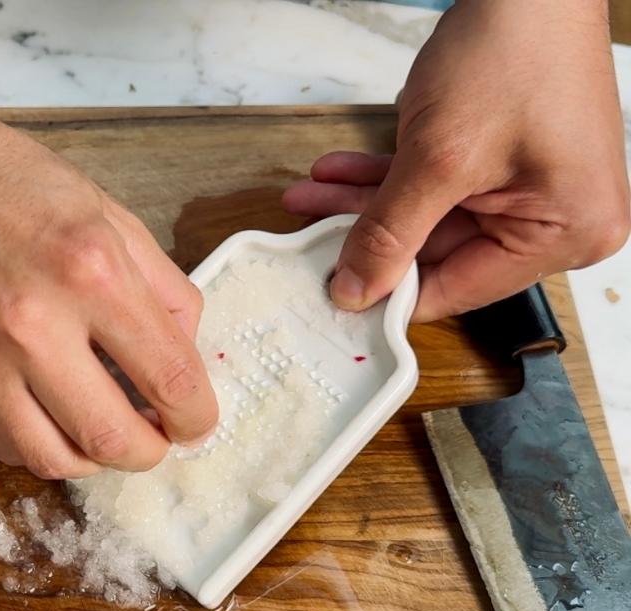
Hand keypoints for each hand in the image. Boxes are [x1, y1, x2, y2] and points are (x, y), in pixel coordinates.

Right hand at [0, 97, 217, 478]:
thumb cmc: (2, 179)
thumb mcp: (106, 210)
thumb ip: (161, 285)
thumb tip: (187, 353)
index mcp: (91, 271)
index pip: (169, 377)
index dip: (196, 416)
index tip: (196, 420)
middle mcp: (35, 324)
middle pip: (115, 439)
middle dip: (152, 451)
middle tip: (157, 436)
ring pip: (56, 460)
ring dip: (95, 461)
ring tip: (105, 433)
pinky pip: (6, 446)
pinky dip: (42, 446)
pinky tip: (53, 417)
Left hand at [282, 0, 629, 321]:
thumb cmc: (514, 52)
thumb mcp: (438, 160)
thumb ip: (390, 233)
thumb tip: (355, 289)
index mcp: (566, 234)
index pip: (458, 289)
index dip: (389, 293)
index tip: (334, 294)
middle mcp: (559, 220)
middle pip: (438, 254)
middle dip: (367, 237)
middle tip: (307, 239)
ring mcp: (530, 190)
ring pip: (428, 218)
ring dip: (366, 205)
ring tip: (310, 198)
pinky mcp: (502, 163)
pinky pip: (436, 187)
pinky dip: (387, 179)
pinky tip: (337, 175)